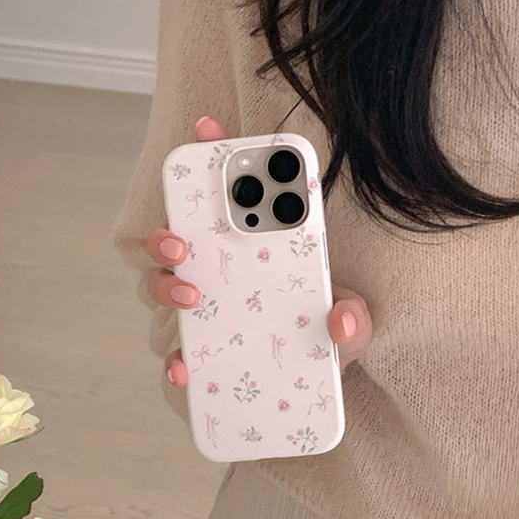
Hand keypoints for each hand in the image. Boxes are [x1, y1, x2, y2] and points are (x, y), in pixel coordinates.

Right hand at [146, 116, 371, 387]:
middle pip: (176, 238)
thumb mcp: (347, 327)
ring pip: (163, 288)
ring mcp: (203, 313)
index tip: (207, 128)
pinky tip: (184, 369)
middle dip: (169, 230)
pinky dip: (175, 362)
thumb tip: (342, 318)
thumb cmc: (321, 341)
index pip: (229, 196)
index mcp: (256, 248)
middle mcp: (219, 272)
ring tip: (191, 295)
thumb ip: (355, 321)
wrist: (309, 390)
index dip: (213, 155)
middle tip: (183, 241)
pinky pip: (176, 355)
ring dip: (166, 285)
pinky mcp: (197, 357)